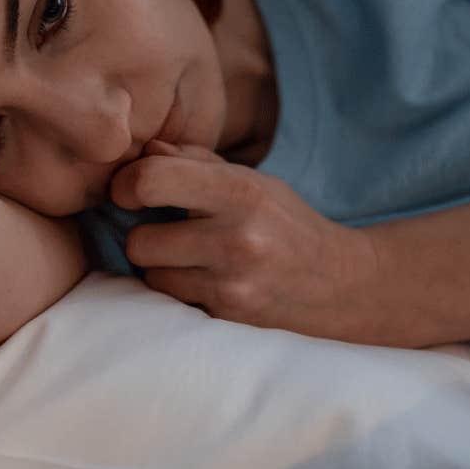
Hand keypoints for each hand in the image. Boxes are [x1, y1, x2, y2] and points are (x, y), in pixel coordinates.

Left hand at [109, 138, 385, 342]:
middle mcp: (236, 240)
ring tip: (192, 256)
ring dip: (161, 266)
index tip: (133, 190)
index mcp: (241, 192)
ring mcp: (232, 285)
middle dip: (145, 234)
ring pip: (151, 276)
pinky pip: (173, 301)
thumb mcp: (250, 179)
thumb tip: (144, 150)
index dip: (128, 184)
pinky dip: (181, 289)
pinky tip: (208, 279)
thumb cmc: (285, 221)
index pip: (151, 181)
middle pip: (139, 241)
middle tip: (168, 229)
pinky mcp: (229, 318)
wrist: (340, 283)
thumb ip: (194, 162)